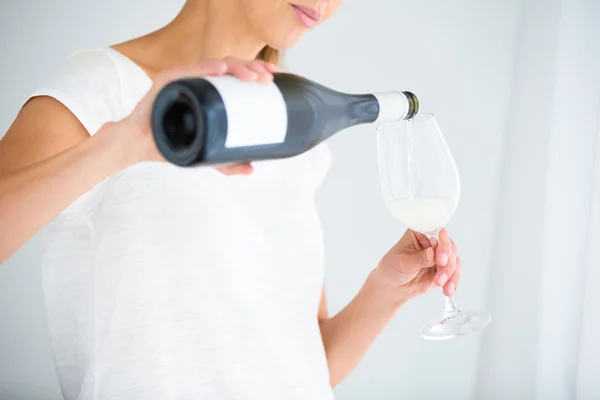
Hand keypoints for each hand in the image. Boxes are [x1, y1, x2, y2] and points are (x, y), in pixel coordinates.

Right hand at [123, 57, 276, 175]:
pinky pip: (187, 72)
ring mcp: (181, 78)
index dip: (254, 71)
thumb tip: (252, 169)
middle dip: (251, 67)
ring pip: (213, 65)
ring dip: (236, 67)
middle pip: (229, 66)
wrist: (138, 145)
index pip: (235, 73)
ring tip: (252, 77)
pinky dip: (205, 69)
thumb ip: (227, 163)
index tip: (272, 78)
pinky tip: (220, 70)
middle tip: (267, 78)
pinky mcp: (166, 82)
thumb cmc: (169, 143)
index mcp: (207, 89)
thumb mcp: (206, 153)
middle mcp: (195, 79)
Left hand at [373, 228, 460, 300]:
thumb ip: (419, 258)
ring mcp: (439, 255)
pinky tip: (448, 290)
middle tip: (440, 276)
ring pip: (454, 260)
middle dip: (448, 262)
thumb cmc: (393, 268)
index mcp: (420, 233)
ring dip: (450, 274)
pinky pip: (454, 273)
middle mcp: (432, 242)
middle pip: (450, 246)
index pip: (436, 232)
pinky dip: (453, 282)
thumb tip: (432, 252)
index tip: (440, 258)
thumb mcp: (403, 262)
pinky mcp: (443, 269)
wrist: (393, 287)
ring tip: (439, 284)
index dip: (443, 243)